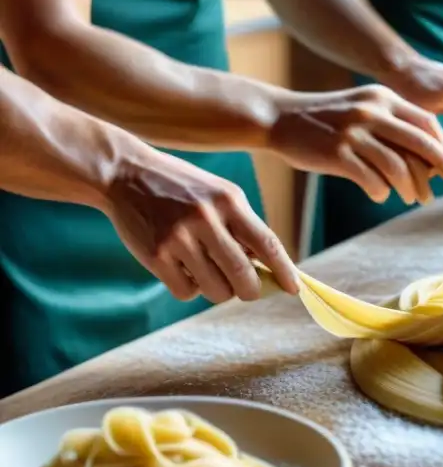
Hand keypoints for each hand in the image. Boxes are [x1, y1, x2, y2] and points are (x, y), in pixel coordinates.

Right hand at [102, 152, 298, 304]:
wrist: (125, 173)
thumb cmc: (182, 188)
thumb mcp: (219, 194)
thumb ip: (243, 226)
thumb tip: (266, 268)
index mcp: (229, 201)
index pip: (267, 243)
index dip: (284, 270)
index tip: (294, 288)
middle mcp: (206, 218)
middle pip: (243, 276)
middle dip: (251, 290)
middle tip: (247, 290)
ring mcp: (179, 238)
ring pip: (215, 290)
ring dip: (218, 291)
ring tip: (209, 272)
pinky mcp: (155, 255)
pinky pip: (185, 292)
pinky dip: (189, 289)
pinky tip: (183, 271)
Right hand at [269, 85, 442, 205]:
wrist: (279, 117)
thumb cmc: (327, 120)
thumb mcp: (363, 108)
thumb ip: (392, 125)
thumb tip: (426, 159)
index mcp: (383, 98)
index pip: (427, 123)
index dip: (442, 148)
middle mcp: (373, 112)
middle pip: (419, 145)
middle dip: (435, 172)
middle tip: (434, 192)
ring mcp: (355, 132)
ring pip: (398, 166)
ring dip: (407, 188)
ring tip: (407, 198)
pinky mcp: (337, 153)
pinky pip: (372, 180)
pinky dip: (380, 192)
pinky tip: (377, 194)